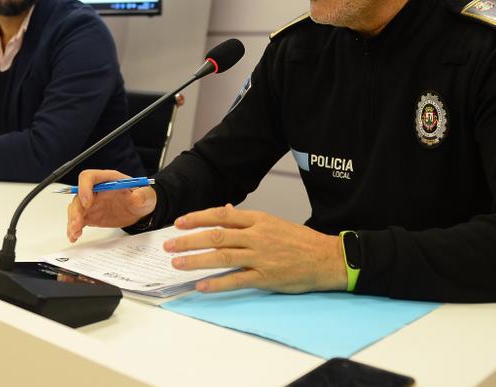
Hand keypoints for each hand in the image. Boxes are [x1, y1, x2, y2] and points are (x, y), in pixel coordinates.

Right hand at [66, 169, 156, 241]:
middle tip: (77, 224)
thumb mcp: (147, 196)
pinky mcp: (90, 215)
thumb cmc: (141, 198)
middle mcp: (96, 190)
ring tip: (75, 232)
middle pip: (79, 195)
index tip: (87, 203)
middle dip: (76, 210)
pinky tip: (73, 236)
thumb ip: (143, 196)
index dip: (85, 188)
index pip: (89, 177)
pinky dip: (74, 228)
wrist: (140, 210)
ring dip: (72, 220)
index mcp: (108, 180)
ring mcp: (92, 203)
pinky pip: (78, 220)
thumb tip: (137, 197)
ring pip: (76, 208)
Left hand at [163, 204, 346, 293]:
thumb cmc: (300, 240)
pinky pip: (237, 280)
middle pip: (216, 236)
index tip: (179, 222)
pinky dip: (217, 283)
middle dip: (189, 240)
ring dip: (196, 260)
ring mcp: (261, 257)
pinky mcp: (266, 277)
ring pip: (222, 257)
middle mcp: (257, 236)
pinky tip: (202, 286)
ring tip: (177, 263)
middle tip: (169, 245)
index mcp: (258, 220)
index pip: (221, 216)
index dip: (197, 218)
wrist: (327, 258)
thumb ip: (246, 219)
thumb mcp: (273, 222)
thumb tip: (223, 209)